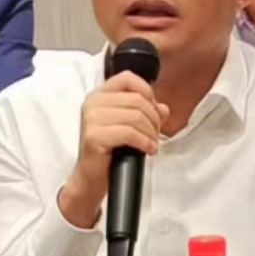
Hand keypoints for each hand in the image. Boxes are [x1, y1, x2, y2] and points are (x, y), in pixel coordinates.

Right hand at [58, 71, 168, 228]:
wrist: (91, 178)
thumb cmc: (108, 152)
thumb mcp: (128, 126)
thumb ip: (145, 112)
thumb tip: (163, 108)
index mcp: (99, 95)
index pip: (128, 78)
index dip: (147, 92)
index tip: (152, 110)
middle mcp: (92, 103)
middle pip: (137, 100)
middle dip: (153, 119)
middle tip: (154, 134)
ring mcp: (91, 119)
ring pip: (136, 116)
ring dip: (151, 133)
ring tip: (150, 144)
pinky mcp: (94, 136)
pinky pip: (129, 133)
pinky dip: (144, 142)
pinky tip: (147, 149)